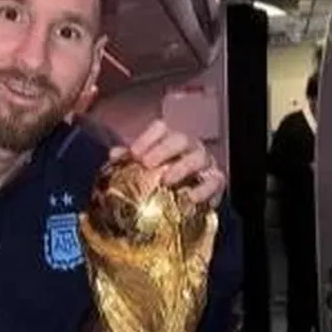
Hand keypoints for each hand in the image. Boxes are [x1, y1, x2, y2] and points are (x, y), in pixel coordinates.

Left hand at [110, 120, 226, 207]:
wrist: (184, 203)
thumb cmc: (160, 181)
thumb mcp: (141, 169)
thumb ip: (127, 160)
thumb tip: (115, 155)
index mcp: (168, 140)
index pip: (160, 128)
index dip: (147, 138)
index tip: (133, 154)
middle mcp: (189, 147)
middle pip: (180, 139)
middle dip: (163, 149)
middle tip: (147, 164)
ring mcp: (205, 162)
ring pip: (199, 157)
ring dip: (182, 167)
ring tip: (166, 181)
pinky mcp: (216, 181)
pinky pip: (215, 181)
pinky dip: (204, 189)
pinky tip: (190, 198)